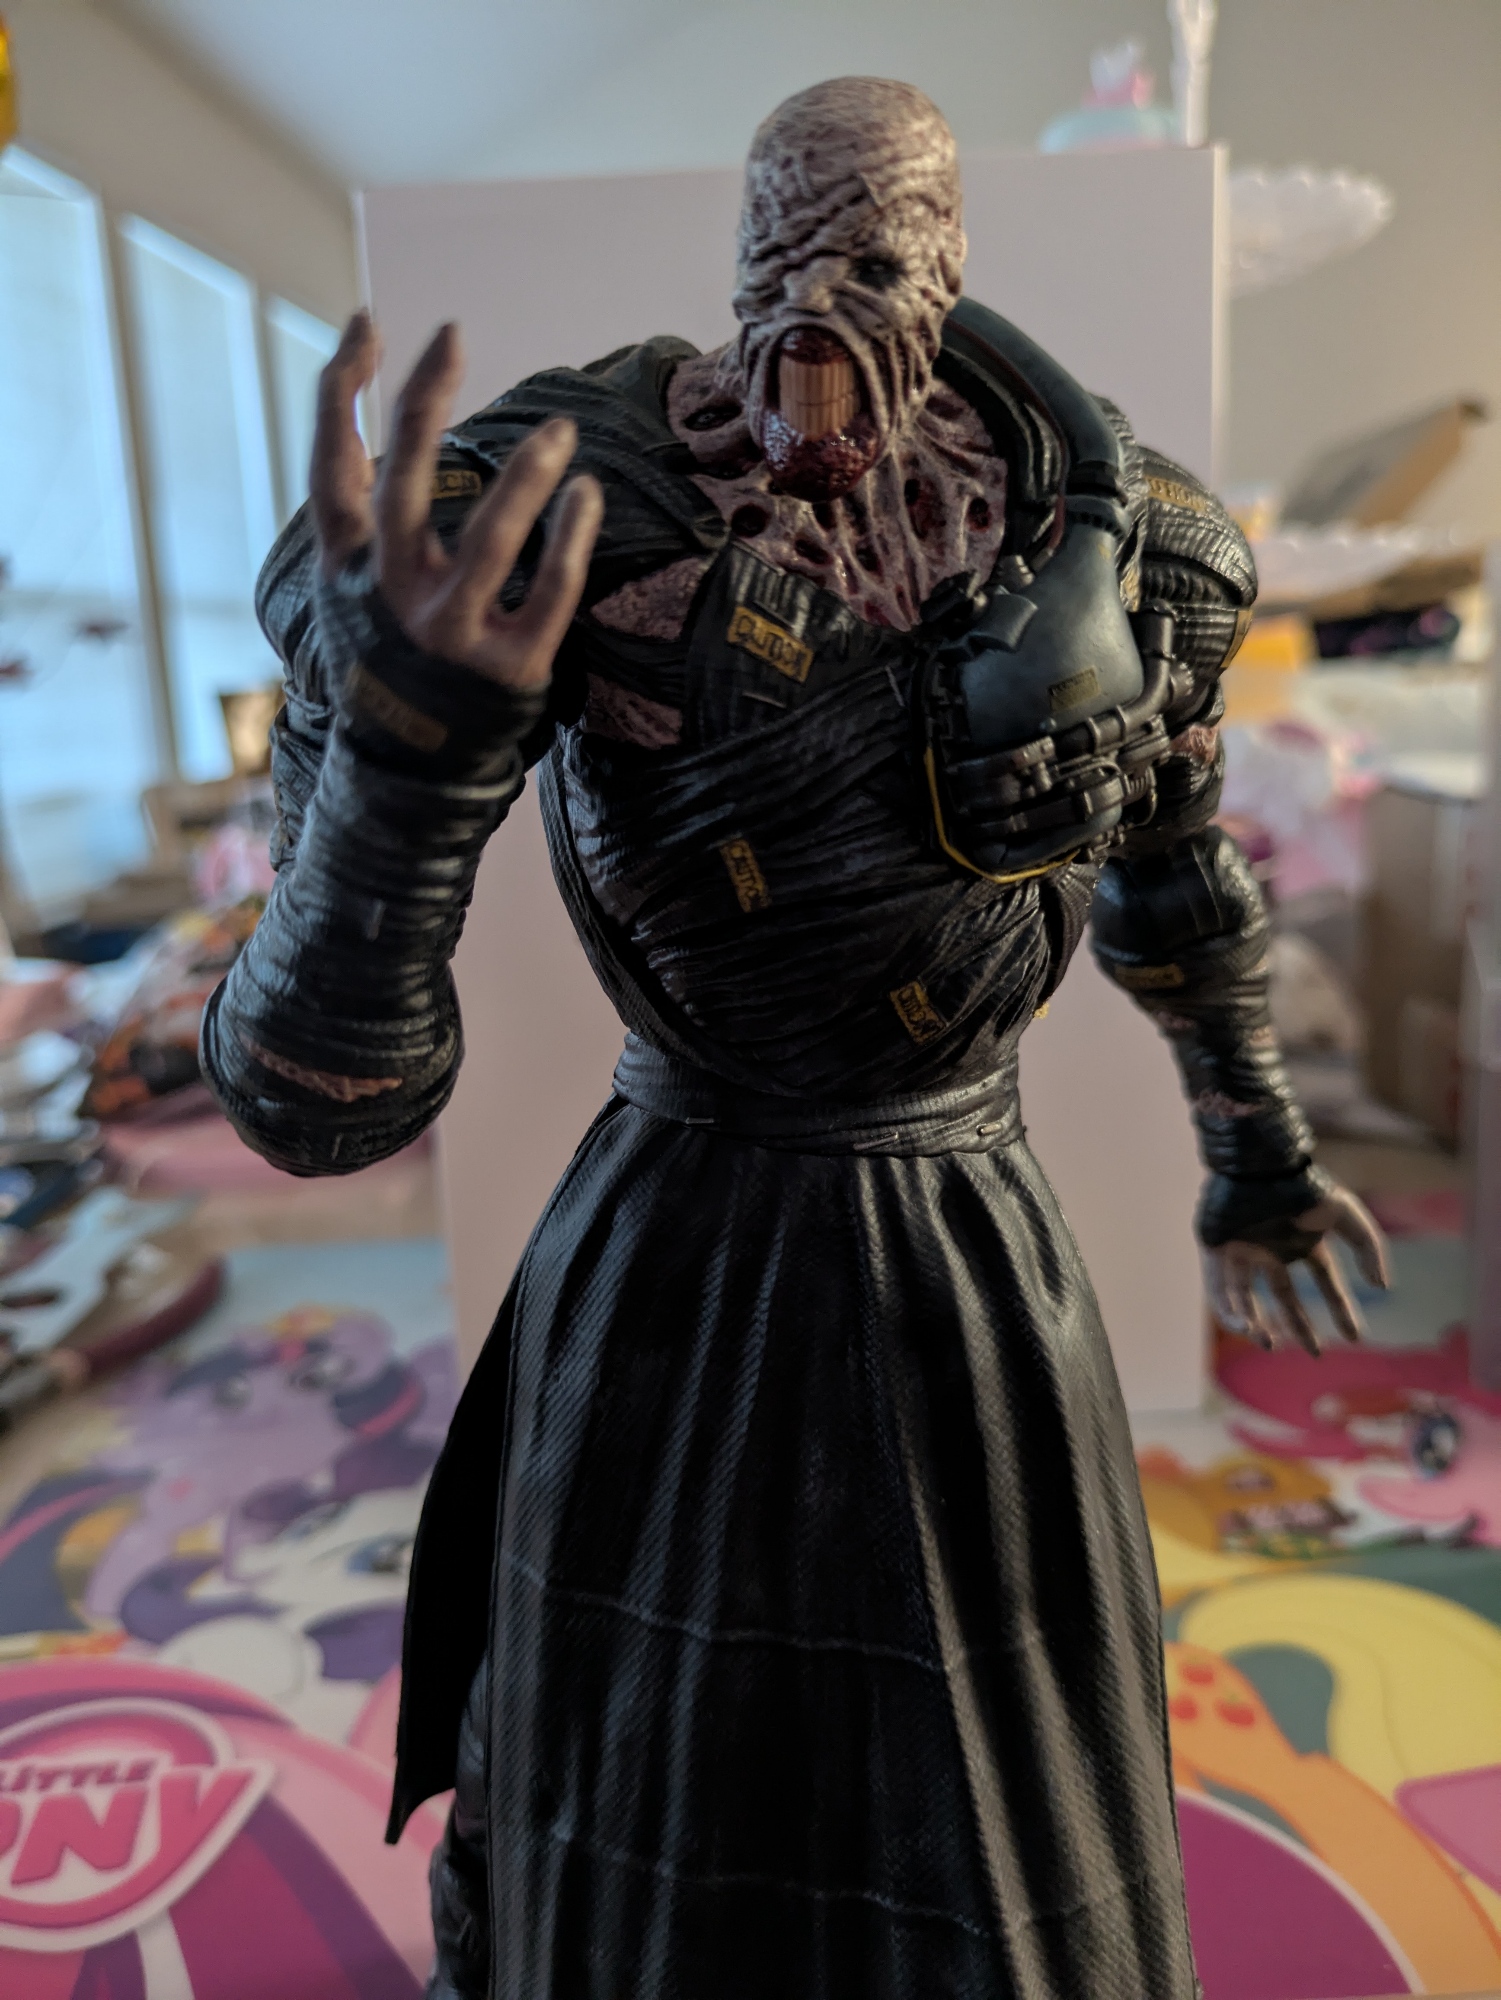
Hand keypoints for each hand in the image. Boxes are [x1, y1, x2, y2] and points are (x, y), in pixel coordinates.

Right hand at [311, 310, 602, 688]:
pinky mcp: (507, 666)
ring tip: (561, 428)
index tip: (367, 323)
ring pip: (487, 543)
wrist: (409, 771)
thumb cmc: (390, 660)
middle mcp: (394, 594)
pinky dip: (569, 542)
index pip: (331, 467)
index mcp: (349, 569)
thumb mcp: (352, 591)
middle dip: (421, 403)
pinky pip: (547, 594)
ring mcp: (450, 631)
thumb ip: (359, 517)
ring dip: (524, 478)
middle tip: (450, 335)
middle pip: (400, 484)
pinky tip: (585, 494)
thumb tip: (363, 420)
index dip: (342, 392)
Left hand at [1202, 1181, 1389, 1354]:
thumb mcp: (1347, 1215)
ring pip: (1247, 1298)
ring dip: (1258, 1324)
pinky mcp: (1215, 1250)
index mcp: (1302, 1241)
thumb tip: (1384, 1286)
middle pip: (1285, 1297)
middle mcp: (1272, 1249)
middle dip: (1300, 1326)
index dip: (1341, 1309)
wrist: (1261, 1167)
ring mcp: (1243, 1250)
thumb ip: (1370, 1248)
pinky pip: (1218, 1289)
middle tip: (1315, 1351)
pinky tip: (1245, 1328)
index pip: (1326, 1282)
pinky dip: (1229, 1311)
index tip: (1356, 1337)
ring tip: (1269, 1343)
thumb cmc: (1303, 1187)